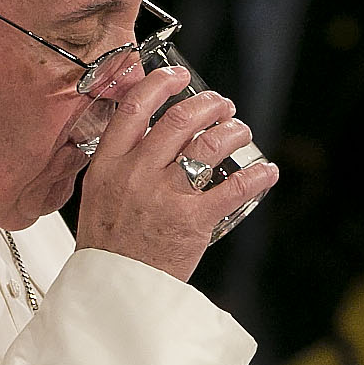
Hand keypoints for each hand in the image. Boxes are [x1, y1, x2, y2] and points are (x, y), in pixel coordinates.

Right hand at [74, 66, 278, 281]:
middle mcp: (138, 173)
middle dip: (208, 104)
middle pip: (180, 119)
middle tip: (221, 105)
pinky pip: (234, 187)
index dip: (161, 83)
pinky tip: (266, 171)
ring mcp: (166, 195)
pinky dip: (257, 175)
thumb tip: (142, 138)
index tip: (177, 76)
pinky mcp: (194, 219)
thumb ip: (118, 164)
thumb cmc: (109, 247)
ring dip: (233, 130)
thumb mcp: (97, 195)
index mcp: (110, 164)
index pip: (135, 107)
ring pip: (209, 144)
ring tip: (241, 130)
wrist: (115, 289)